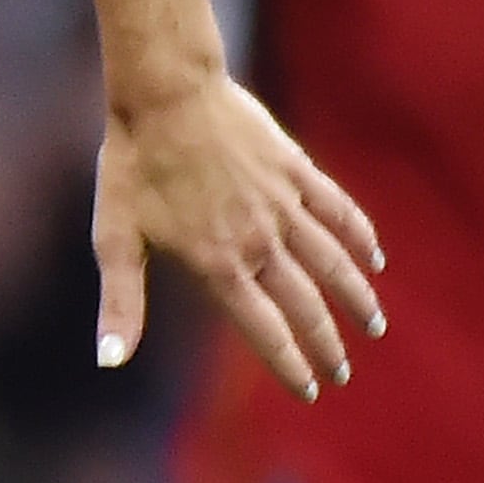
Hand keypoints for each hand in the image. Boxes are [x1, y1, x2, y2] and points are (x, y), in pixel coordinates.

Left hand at [91, 74, 385, 399]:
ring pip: (332, 262)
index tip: (310, 391)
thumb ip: (120, 302)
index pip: (264, 330)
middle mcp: (258, 241)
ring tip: (374, 327)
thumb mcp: (114, 237)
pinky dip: (360, 236)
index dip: (289, 364)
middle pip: (305, 305)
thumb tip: (108, 361)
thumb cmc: (132, 165)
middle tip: (342, 373)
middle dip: (327, 345)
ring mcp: (281, 204)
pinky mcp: (294, 168)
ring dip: (356, 298)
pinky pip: (337, 208)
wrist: (164, 91)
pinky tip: (375, 258)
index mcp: (216, 264)